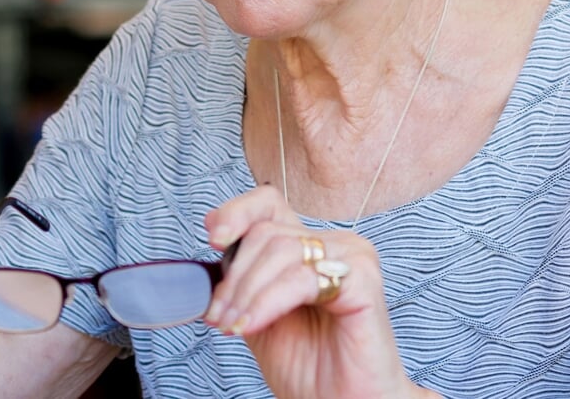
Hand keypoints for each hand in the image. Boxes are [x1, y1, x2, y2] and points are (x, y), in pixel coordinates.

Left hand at [202, 185, 414, 398]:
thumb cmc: (308, 366)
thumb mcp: (257, 316)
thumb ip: (240, 284)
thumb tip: (206, 259)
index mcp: (309, 248)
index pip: (268, 202)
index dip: (235, 213)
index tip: (213, 240)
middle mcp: (334, 245)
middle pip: (266, 232)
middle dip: (234, 278)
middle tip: (219, 316)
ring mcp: (352, 258)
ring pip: (280, 251)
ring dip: (246, 293)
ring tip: (234, 326)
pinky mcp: (364, 280)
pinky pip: (301, 278)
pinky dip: (267, 302)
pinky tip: (253, 325)